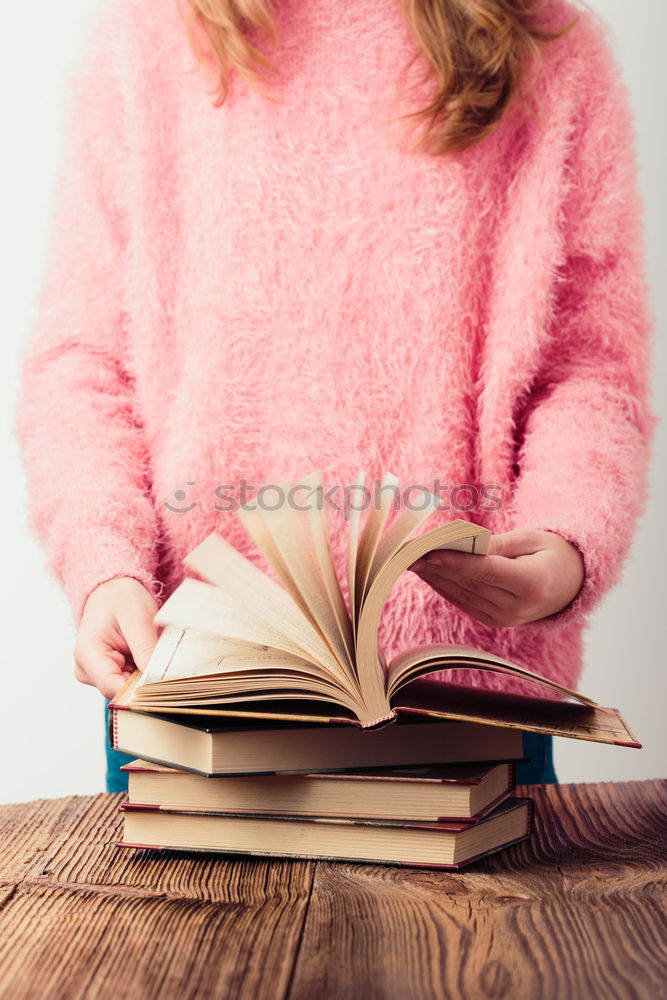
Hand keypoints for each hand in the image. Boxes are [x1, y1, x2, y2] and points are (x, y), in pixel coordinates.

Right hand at [73, 577, 159, 698]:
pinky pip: (130, 682)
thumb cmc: (120, 598)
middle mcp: (87, 669)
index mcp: (88, 653)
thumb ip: (145, 647)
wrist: (112, 591)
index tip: (163, 681)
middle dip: (146, 680)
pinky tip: (147, 655)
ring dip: (145, 675)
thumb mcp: (137, 616)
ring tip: (152, 651)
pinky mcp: (107, 674)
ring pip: (128, 689)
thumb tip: (155, 677)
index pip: (113, 687)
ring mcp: (96, 674)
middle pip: (122, 691)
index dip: (139, 689)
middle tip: (164, 660)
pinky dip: (143, 672)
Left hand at [409, 529, 584, 627]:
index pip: (486, 571)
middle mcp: (517, 607)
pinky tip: (425, 571)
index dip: (456, 562)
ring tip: (408, 558)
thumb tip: (465, 544)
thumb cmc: (550, 553)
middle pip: (469, 583)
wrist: (569, 585)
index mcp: (532, 583)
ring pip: (461, 594)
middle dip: (436, 566)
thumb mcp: (531, 539)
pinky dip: (442, 585)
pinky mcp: (494, 621)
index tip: (428, 553)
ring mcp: (505, 619)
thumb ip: (498, 544)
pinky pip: (463, 601)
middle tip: (406, 551)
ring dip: (433, 576)